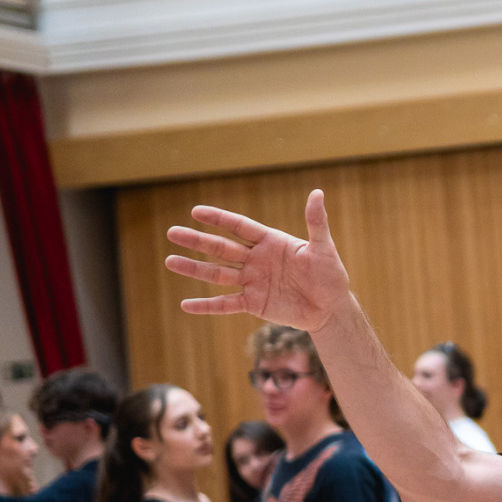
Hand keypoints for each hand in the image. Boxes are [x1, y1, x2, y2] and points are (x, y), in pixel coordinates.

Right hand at [165, 190, 350, 331]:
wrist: (330, 308)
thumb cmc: (330, 275)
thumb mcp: (324, 249)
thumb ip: (316, 223)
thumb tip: (317, 192)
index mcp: (270, 242)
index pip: (240, 227)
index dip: (219, 219)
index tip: (196, 211)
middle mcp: (256, 259)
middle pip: (222, 248)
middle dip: (197, 241)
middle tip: (172, 232)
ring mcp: (252, 282)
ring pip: (218, 274)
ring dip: (194, 268)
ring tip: (170, 261)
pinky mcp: (253, 303)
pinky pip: (226, 304)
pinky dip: (207, 305)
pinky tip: (186, 305)